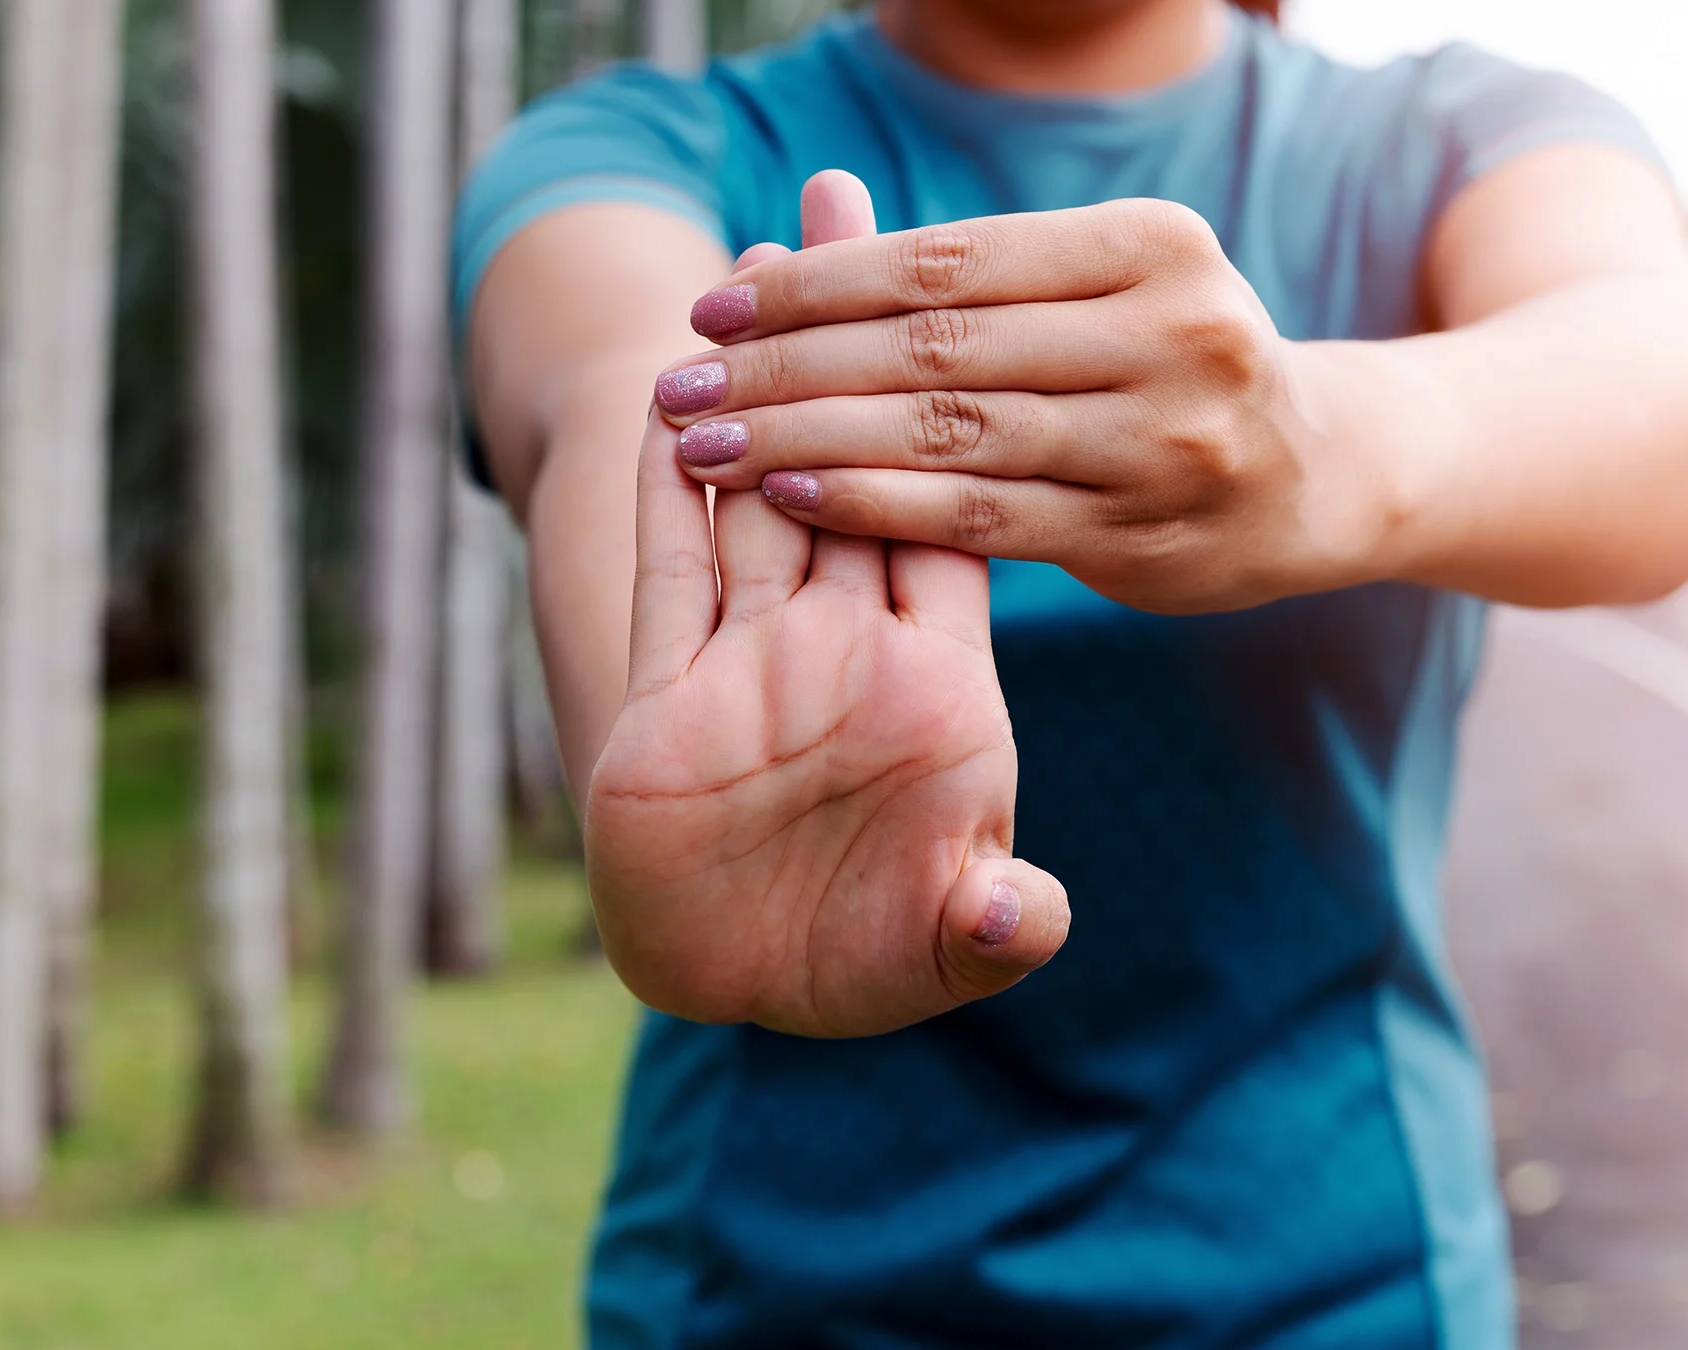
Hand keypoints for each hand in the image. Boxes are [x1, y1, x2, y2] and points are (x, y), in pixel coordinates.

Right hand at [584, 173, 1067, 1038]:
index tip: (953, 293)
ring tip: (751, 262)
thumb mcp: (938, 946)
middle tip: (835, 202)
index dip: (949, 404)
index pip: (948, 513)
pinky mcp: (671, 690)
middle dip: (848, 338)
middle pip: (858, 456)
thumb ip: (984, 923)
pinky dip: (668, 481)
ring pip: (756, 487)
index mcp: (934, 684)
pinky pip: (670, 563)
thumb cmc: (860, 963)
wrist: (745, 990)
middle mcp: (843, 646)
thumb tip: (1020, 912)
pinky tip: (670, 391)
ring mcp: (754, 657)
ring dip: (755, 377)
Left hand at [653, 184, 1382, 613]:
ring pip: (946, 435)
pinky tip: (789, 494)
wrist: (1312, 477)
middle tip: (680, 387)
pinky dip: (873, 504)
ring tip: (706, 446)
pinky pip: (976, 520)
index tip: (710, 308)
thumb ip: (966, 277)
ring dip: (807, 437)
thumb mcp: (1097, 289)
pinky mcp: (1140, 537)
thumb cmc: (1156, 364)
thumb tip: (780, 244)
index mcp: (1151, 245)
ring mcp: (1162, 443)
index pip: (944, 261)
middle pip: (933, 347)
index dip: (813, 284)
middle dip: (787, 366)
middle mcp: (1169, 334)